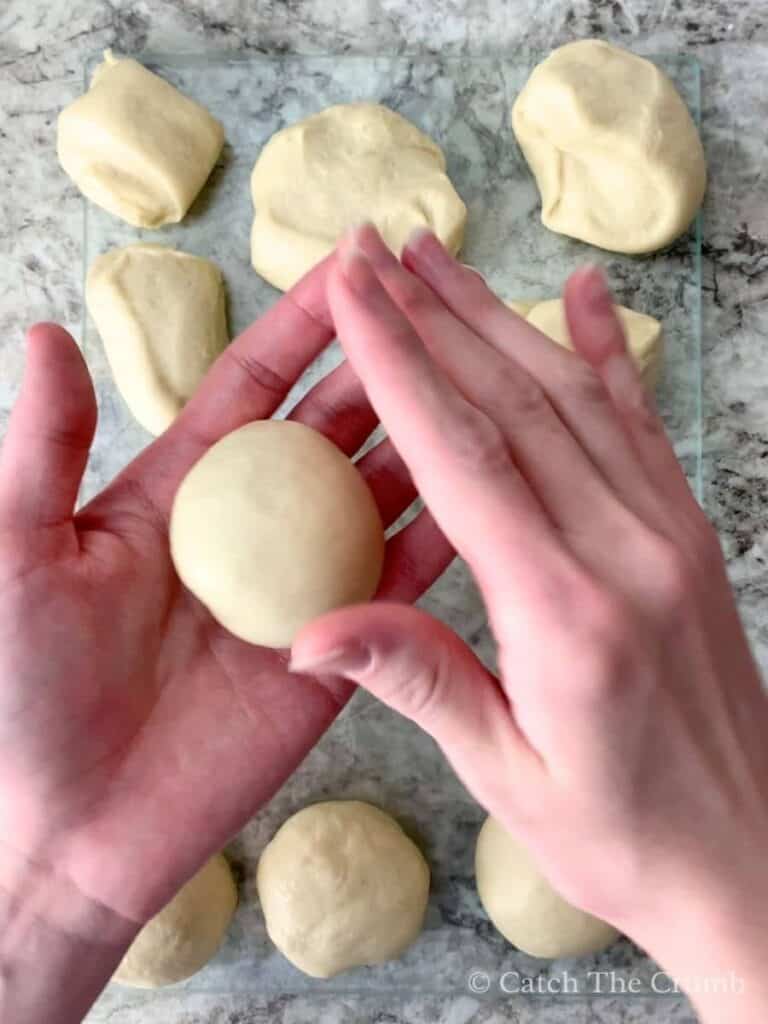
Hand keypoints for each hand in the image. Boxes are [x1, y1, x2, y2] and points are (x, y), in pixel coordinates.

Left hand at [0, 257, 450, 1021]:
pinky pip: (398, 589)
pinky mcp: (335, 651)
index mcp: (182, 490)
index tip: (355, 261)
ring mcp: (301, 589)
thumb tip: (50, 334)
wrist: (70, 829)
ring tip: (480, 389)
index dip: (305, 320)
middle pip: (335, 427)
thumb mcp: (19, 553)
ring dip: (426, 443)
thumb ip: (44, 449)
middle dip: (385, 365)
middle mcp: (253, 528)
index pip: (258, 382)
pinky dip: (440, 544)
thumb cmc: (22, 690)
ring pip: (379, 497)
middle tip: (440, 311)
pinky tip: (484, 500)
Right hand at [291, 225, 767, 1023]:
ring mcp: (669, 534)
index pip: (463, 458)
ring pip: (571, 396)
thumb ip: (418, 680)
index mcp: (566, 613)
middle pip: (513, 403)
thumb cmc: (623, 835)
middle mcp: (626, 551)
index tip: (350, 291)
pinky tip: (584, 293)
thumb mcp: (508, 774)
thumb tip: (309, 632)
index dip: (400, 363)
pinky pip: (640, 423)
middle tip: (372, 249)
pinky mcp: (690, 534)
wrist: (751, 860)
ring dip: (496, 319)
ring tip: (436, 259)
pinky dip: (606, 352)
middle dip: (432, 317)